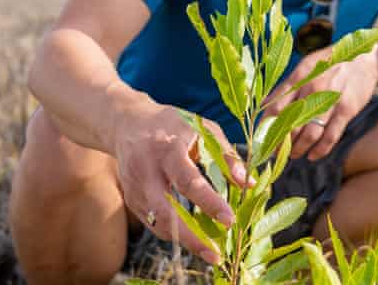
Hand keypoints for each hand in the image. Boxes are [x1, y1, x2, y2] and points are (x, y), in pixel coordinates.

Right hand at [112, 103, 251, 264]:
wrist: (129, 123)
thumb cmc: (174, 125)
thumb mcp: (203, 129)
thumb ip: (226, 155)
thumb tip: (249, 183)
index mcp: (168, 149)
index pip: (188, 180)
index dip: (209, 202)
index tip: (229, 221)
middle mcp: (147, 170)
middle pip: (165, 211)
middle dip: (191, 237)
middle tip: (216, 254)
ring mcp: (135, 187)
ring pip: (158, 223)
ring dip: (184, 241)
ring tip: (210, 251)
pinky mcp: (131, 199)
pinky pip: (153, 223)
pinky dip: (174, 233)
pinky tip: (193, 237)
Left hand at [262, 44, 377, 161]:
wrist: (365, 59)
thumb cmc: (331, 64)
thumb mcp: (306, 67)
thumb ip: (286, 87)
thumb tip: (263, 105)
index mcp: (299, 77)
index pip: (275, 107)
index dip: (266, 128)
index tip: (262, 141)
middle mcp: (312, 88)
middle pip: (290, 124)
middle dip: (281, 143)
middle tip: (276, 153)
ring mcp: (330, 100)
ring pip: (309, 133)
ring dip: (298, 149)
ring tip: (293, 155)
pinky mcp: (346, 110)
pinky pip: (330, 136)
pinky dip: (320, 150)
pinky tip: (313, 156)